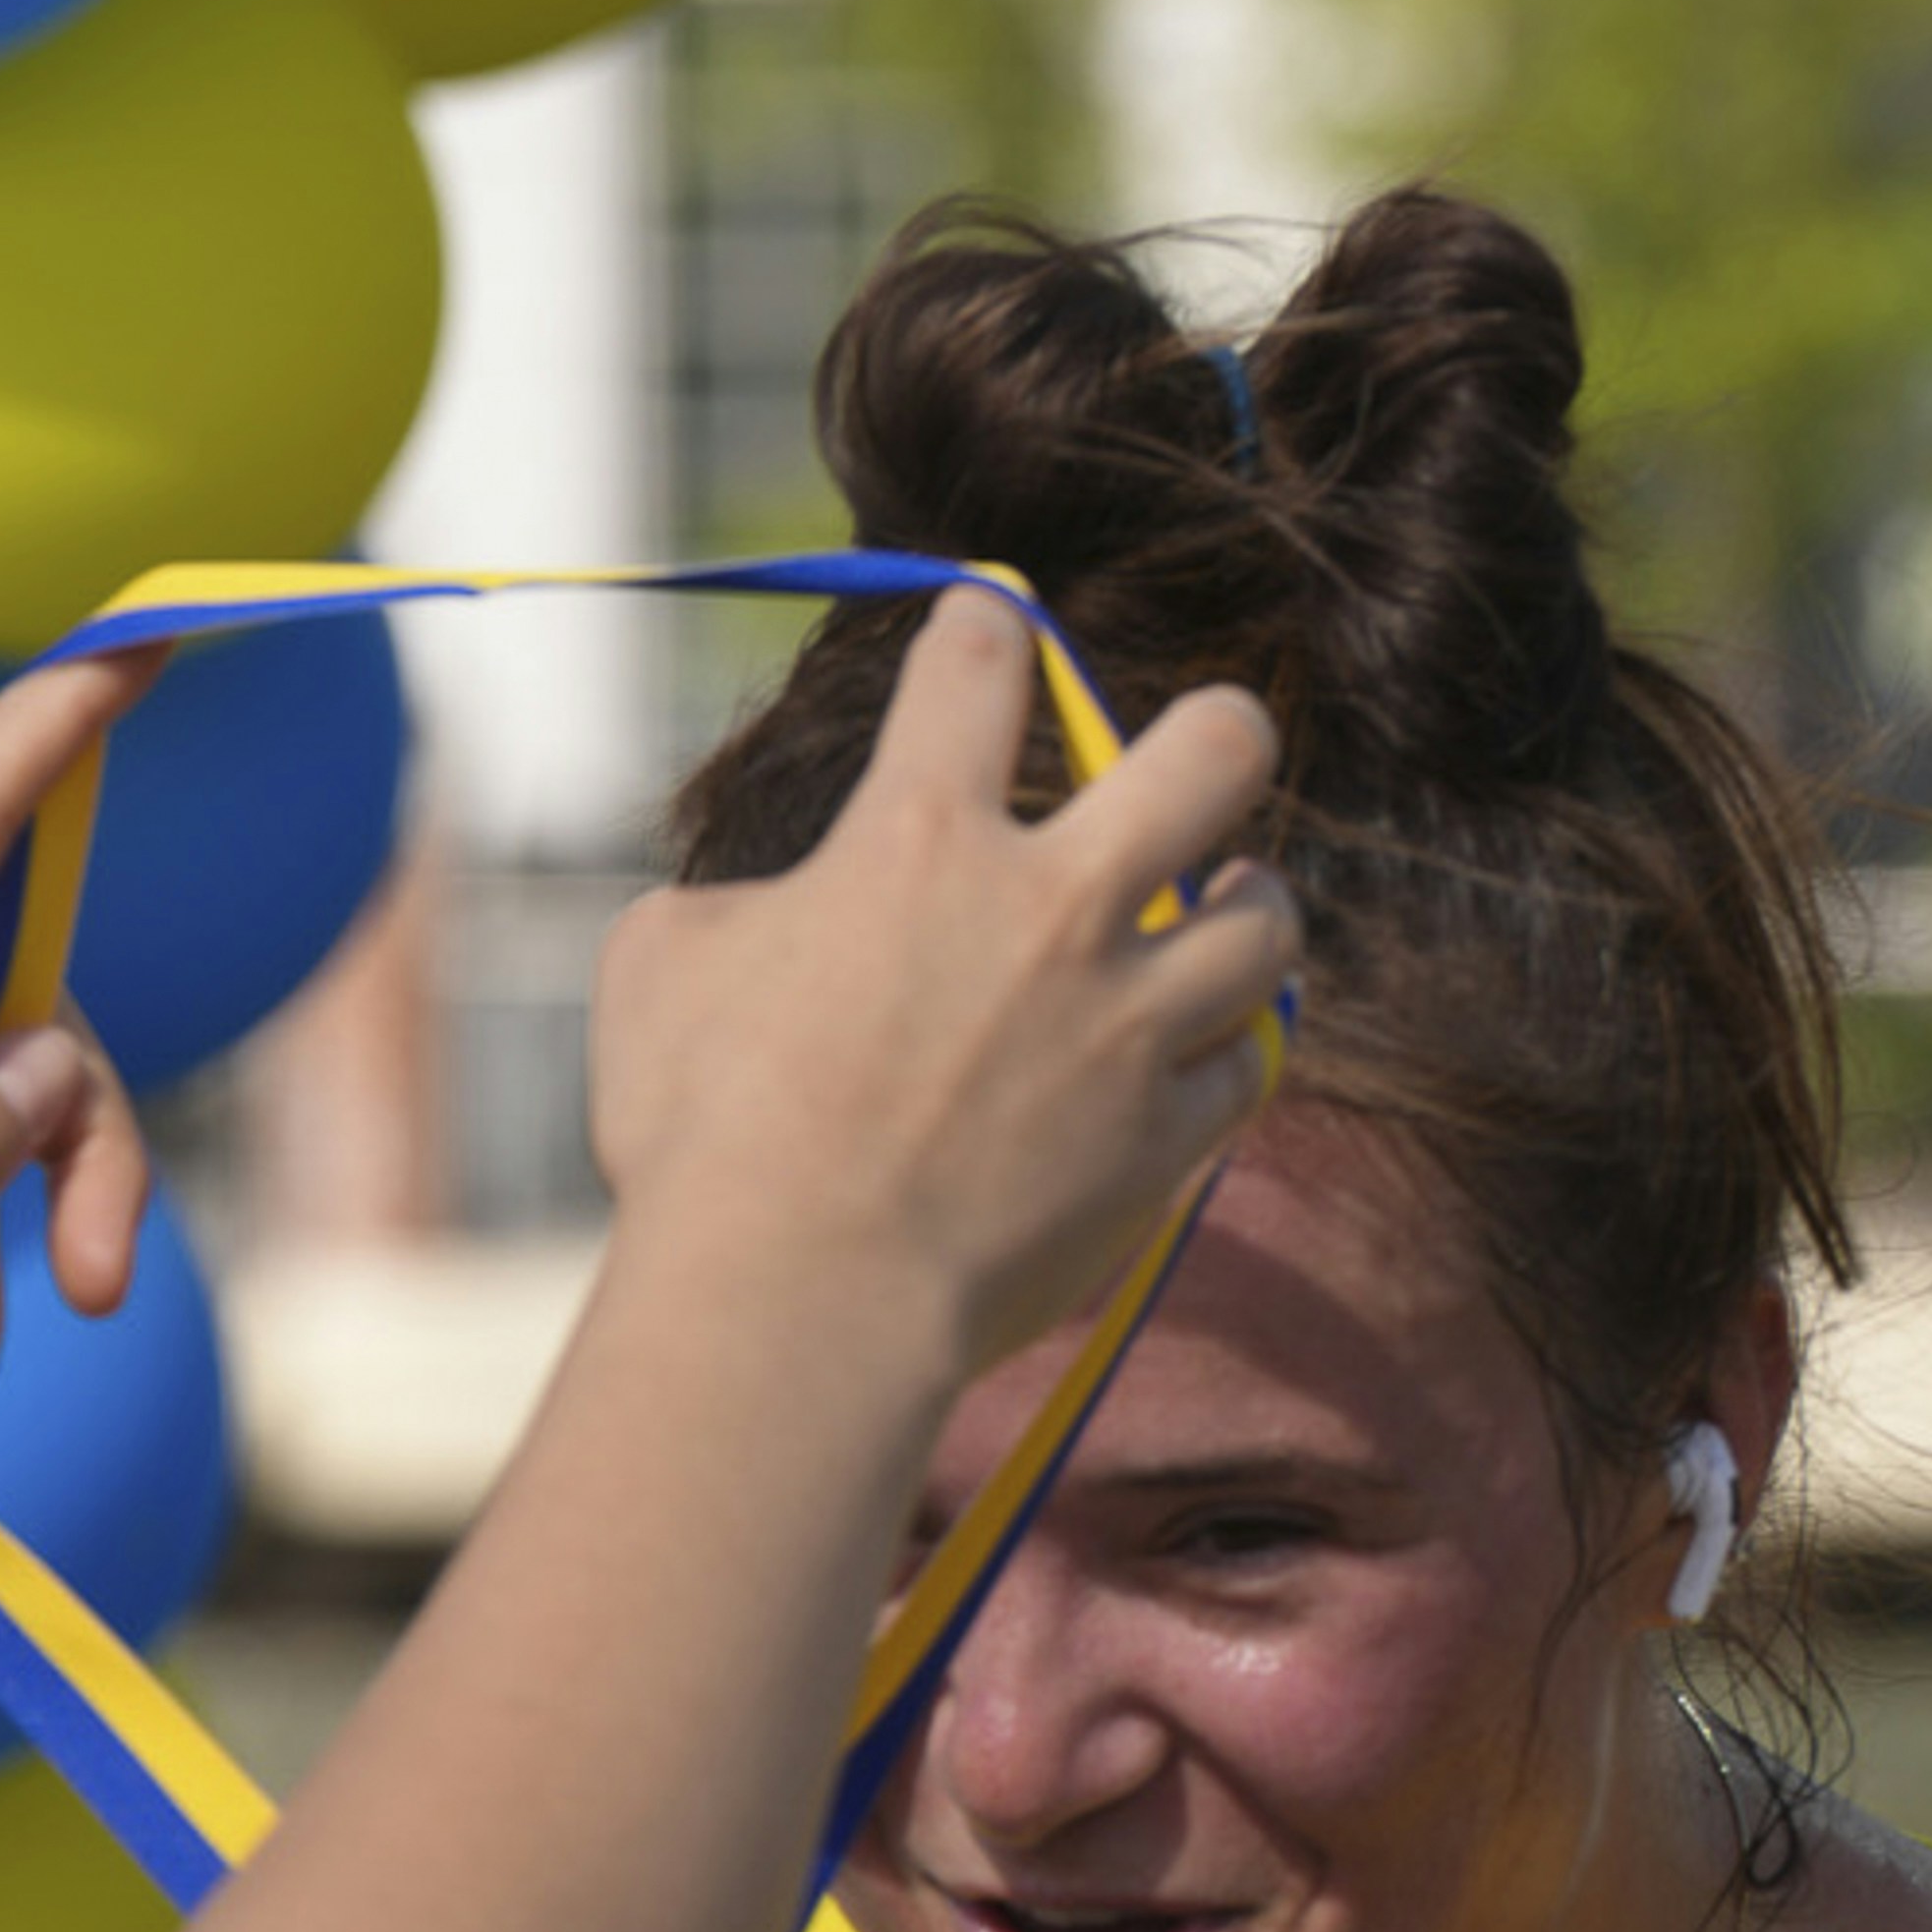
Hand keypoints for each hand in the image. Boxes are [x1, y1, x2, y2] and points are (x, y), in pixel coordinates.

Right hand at [592, 589, 1288, 1379]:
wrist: (798, 1304)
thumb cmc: (702, 1134)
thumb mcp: (665, 964)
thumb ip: (745, 904)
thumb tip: (784, 914)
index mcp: (919, 838)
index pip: (979, 667)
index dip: (988, 627)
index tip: (992, 627)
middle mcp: (1051, 910)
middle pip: (1214, 755)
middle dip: (1223, 731)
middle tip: (1209, 746)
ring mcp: (1125, 1028)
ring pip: (1266, 922)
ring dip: (1254, 902)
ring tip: (1232, 904)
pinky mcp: (1162, 1142)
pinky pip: (1245, 1068)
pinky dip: (1228, 1051)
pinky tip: (1205, 1046)